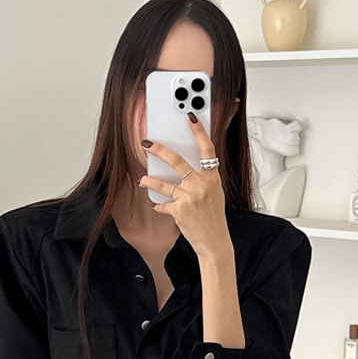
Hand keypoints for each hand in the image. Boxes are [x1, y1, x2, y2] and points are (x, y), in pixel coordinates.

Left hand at [138, 114, 230, 257]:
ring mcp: (190, 197)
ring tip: (143, 180)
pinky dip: (160, 206)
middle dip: (159, 150)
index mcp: (212, 178)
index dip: (199, 132)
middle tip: (147, 144)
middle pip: (177, 161)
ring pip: (164, 184)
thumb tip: (186, 169)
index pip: (207, 150)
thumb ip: (202, 179)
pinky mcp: (179, 210)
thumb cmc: (213, 217)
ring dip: (149, 181)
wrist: (214, 240)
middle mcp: (201, 185)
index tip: (191, 118)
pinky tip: (158, 206)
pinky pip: (163, 205)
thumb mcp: (214, 193)